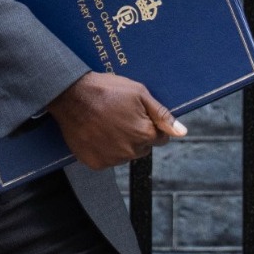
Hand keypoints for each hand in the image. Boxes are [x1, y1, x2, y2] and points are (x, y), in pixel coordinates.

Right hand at [46, 71, 186, 169]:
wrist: (71, 94)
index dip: (150, 124)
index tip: (136, 114)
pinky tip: (97, 133)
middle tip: (119, 116)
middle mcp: (130, 151)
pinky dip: (103, 149)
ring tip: (106, 123)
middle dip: (136, 134)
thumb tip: (182, 132)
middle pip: (143, 147)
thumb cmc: (106, 90)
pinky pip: (107, 160)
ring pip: (125, 154)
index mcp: (145, 134)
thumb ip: (162, 114)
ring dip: (120, 143)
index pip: (160, 137)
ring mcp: (111, 159)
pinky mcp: (95, 163)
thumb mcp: (139, 93)